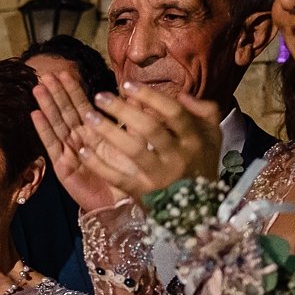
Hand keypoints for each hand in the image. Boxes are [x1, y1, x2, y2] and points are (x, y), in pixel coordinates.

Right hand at [30, 64, 125, 213]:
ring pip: (56, 124)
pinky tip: (35, 114)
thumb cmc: (129, 177)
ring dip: (47, 106)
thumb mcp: (135, 145)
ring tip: (38, 88)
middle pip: (65, 112)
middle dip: (56, 93)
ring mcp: (69, 153)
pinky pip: (52, 145)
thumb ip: (134, 123)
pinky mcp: (63, 167)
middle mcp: (79, 141)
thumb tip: (140, 99)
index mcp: (94, 134)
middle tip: (47, 74)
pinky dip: (43, 129)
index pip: (81, 107)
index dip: (73, 90)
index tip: (65, 72)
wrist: (121, 206)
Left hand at [78, 83, 224, 198]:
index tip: (127, 85)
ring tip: (87, 117)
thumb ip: (203, 112)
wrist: (198, 210)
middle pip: (150, 128)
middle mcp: (178, 157)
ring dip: (107, 132)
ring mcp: (159, 177)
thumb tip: (181, 94)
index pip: (174, 113)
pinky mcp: (143, 193)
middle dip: (123, 110)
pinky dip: (98, 164)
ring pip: (132, 150)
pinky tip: (82, 150)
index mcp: (195, 140)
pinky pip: (118, 177)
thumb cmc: (200, 165)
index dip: (151, 96)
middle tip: (100, 96)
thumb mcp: (212, 137)